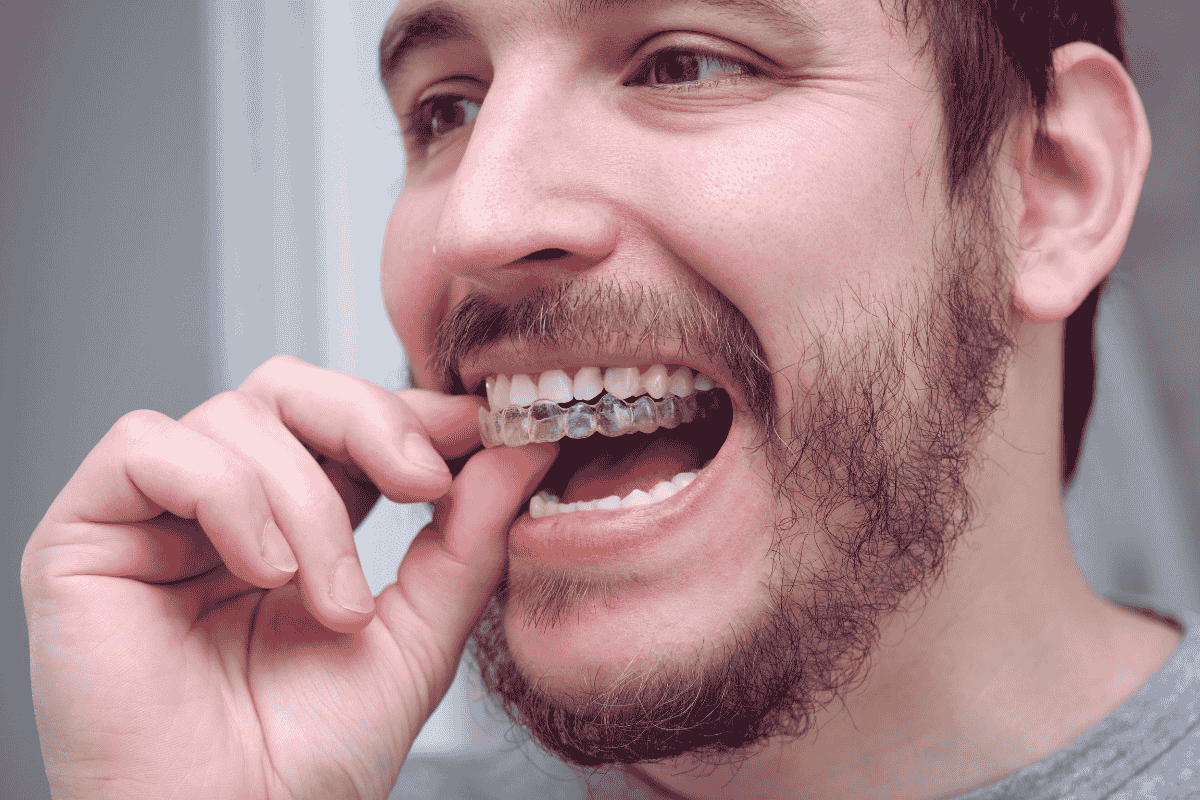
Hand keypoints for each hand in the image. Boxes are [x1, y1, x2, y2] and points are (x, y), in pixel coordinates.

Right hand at [21, 355, 554, 799]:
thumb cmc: (312, 758)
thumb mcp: (417, 633)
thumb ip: (467, 539)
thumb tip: (518, 451)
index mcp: (295, 520)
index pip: (344, 418)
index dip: (406, 409)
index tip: (474, 423)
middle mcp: (223, 506)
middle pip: (287, 387)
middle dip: (367, 421)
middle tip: (420, 483)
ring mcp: (153, 517)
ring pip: (234, 417)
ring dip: (308, 503)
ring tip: (330, 600)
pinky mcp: (85, 533)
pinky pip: (148, 448)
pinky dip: (228, 496)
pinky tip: (262, 571)